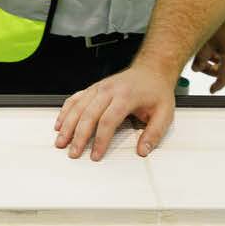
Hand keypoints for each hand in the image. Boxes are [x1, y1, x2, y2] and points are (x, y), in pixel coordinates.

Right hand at [54, 64, 176, 159]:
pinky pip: (75, 99)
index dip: (100, 140)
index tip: (96, 155)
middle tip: (73, 152)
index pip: (108, 121)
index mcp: (126, 97)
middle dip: (79, 136)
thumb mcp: (164, 113)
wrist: (151, 70)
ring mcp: (98, 88)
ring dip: (67, 125)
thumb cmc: (156, 91)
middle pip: (88, 115)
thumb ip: (154, 133)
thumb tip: (143, 151)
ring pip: (78, 107)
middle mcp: (109, 91)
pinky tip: (59, 123)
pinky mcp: (93, 88)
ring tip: (61, 141)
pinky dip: (65, 111)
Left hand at [193, 15, 224, 92]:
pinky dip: (224, 52)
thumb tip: (195, 68)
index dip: (217, 86)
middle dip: (212, 70)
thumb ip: (201, 58)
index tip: (211, 90)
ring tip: (205, 55)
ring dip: (217, 60)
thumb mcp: (208, 42)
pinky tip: (215, 46)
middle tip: (201, 67)